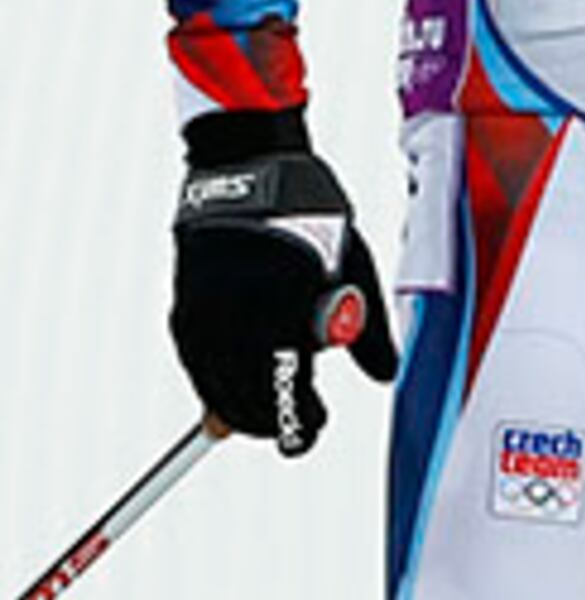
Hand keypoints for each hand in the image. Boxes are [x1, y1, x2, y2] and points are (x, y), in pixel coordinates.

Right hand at [171, 110, 398, 454]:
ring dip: (241, 410)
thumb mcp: (353, 264)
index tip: (314, 429)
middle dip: (273, 421)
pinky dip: (216, 385)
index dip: (302, 420)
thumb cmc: (311, 214)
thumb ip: (367, 327)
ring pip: (215, 392)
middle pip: (246, 401)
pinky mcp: (182, 313)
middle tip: (298, 428)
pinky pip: (198, 368)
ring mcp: (201, 318)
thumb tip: (387, 375)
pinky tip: (232, 392)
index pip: (288, 389)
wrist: (246, 169)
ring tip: (266, 417)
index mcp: (283, 306)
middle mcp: (234, 318)